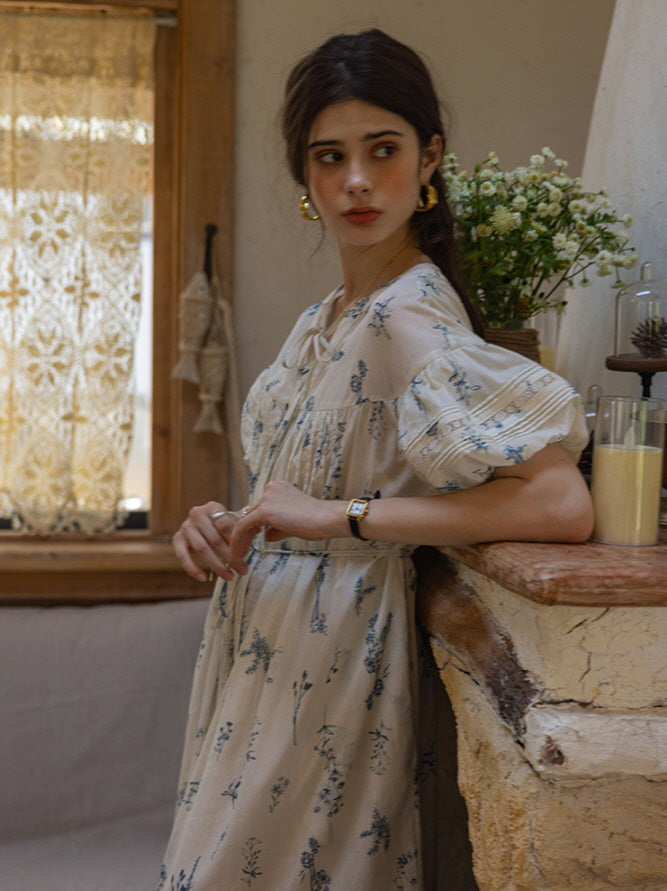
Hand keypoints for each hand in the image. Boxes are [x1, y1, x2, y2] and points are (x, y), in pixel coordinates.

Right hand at [172, 501, 245, 581]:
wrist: (201, 524)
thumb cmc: (222, 524)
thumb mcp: (231, 521)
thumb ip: (241, 527)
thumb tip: (256, 530)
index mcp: (212, 507)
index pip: (225, 524)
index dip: (236, 540)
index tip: (246, 554)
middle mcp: (196, 513)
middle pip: (215, 539)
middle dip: (230, 556)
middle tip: (242, 569)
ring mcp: (185, 526)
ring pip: (201, 549)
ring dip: (217, 565)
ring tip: (229, 576)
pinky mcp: (177, 538)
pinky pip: (182, 556)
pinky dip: (192, 568)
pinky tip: (203, 578)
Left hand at [227, 481, 343, 563]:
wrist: (327, 519)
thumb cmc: (316, 522)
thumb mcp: (292, 523)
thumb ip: (277, 527)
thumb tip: (267, 535)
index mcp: (278, 489)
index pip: (259, 509)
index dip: (252, 527)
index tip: (250, 542)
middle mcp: (270, 489)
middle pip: (250, 514)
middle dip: (244, 535)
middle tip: (241, 551)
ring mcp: (266, 498)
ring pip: (244, 521)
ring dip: (239, 540)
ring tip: (237, 557)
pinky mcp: (264, 510)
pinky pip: (243, 527)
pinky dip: (238, 541)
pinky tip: (238, 554)